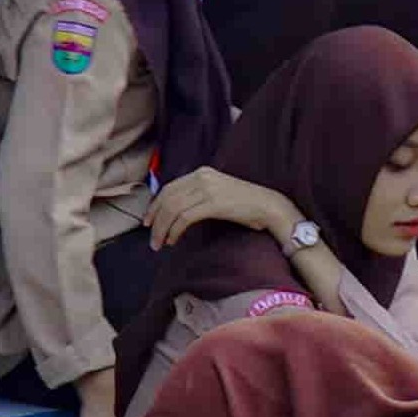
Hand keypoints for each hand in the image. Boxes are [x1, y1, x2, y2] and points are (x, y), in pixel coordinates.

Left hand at [145, 169, 303, 248]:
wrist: (268, 206)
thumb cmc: (245, 204)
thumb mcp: (217, 192)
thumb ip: (198, 196)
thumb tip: (176, 212)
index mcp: (201, 173)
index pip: (169, 188)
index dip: (155, 206)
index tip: (149, 221)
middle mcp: (202, 177)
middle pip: (167, 198)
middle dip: (155, 219)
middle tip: (151, 237)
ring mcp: (208, 189)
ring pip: (173, 209)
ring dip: (162, 228)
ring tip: (159, 243)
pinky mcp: (213, 203)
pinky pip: (185, 217)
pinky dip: (175, 230)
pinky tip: (174, 240)